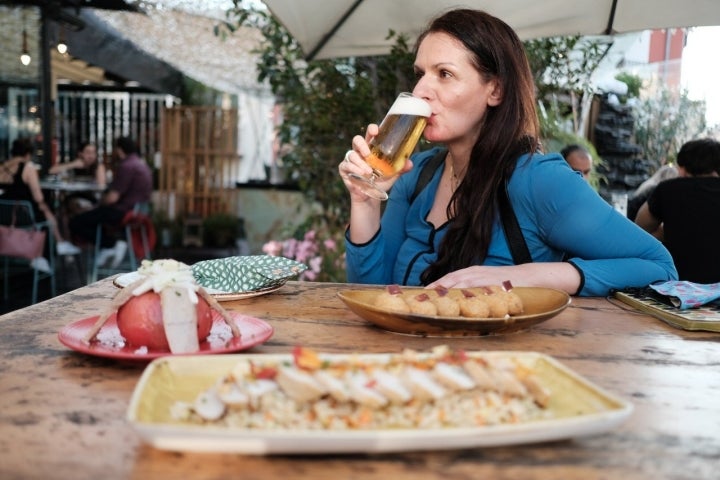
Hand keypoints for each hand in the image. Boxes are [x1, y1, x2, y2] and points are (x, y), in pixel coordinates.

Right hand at [338, 124, 412, 201]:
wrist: (371, 196)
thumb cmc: (380, 181)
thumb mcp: (392, 174)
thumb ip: (401, 168)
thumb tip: (410, 163)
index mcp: (371, 148)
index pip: (370, 134)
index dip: (371, 129)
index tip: (376, 131)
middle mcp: (360, 151)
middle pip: (357, 140)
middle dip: (361, 144)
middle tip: (368, 153)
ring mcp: (351, 160)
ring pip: (351, 154)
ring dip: (360, 163)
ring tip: (369, 172)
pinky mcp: (344, 169)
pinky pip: (346, 165)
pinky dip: (354, 169)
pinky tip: (361, 175)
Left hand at [426, 263, 581, 294]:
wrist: (530, 276)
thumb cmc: (506, 283)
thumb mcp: (486, 284)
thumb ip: (472, 291)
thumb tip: (458, 303)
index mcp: (471, 273)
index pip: (447, 280)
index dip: (433, 287)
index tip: (419, 295)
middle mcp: (474, 273)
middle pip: (448, 281)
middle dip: (433, 290)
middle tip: (418, 299)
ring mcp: (482, 278)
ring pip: (458, 284)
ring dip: (443, 291)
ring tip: (429, 299)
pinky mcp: (491, 284)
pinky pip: (475, 290)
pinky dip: (463, 294)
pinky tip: (454, 300)